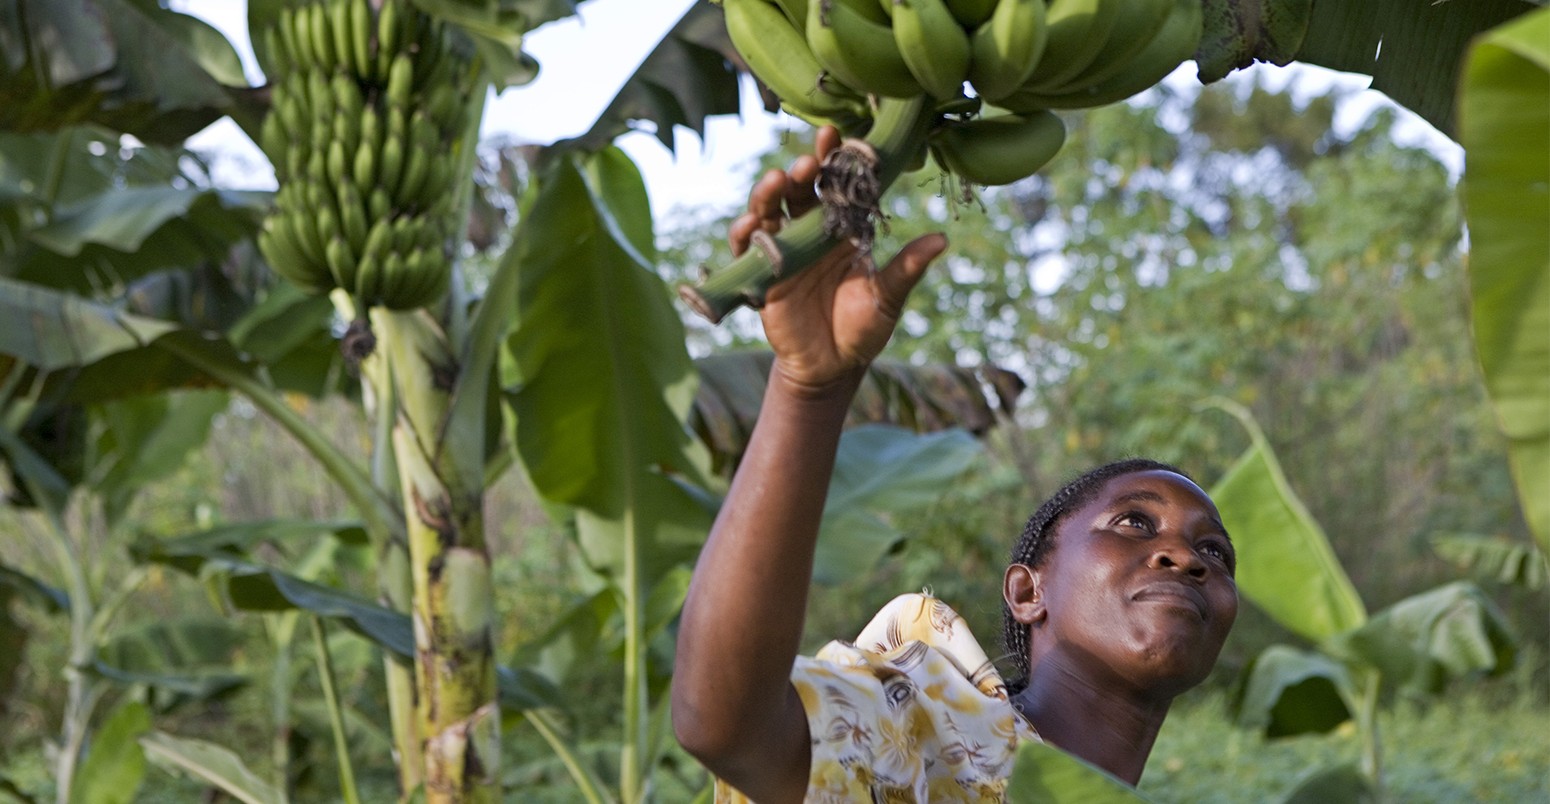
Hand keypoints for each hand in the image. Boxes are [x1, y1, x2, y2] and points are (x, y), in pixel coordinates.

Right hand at [729, 126, 945, 396]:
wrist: (832, 367)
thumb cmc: (863, 328)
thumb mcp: (887, 298)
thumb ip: (906, 268)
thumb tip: (942, 240)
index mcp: (842, 229)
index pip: (838, 186)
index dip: (836, 160)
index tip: (839, 136)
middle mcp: (811, 232)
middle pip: (799, 190)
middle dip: (801, 171)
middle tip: (809, 161)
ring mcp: (783, 250)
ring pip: (770, 210)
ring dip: (769, 193)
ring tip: (776, 181)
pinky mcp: (761, 273)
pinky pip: (746, 247)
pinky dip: (745, 233)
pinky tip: (751, 225)